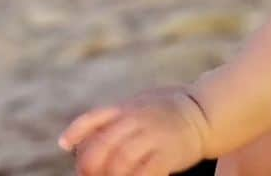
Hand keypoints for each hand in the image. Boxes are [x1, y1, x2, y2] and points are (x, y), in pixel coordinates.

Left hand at [58, 85, 211, 174]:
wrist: (206, 110)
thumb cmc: (169, 110)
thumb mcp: (141, 103)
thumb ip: (116, 116)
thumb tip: (80, 136)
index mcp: (128, 106)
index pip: (93, 118)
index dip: (75, 133)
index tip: (65, 146)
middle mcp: (138, 119)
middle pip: (101, 147)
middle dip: (89, 167)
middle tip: (92, 175)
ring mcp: (154, 135)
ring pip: (119, 163)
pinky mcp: (169, 152)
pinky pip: (145, 173)